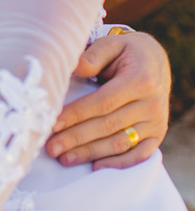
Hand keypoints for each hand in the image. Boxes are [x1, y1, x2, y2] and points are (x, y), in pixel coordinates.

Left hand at [45, 30, 170, 168]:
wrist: (155, 60)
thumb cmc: (126, 51)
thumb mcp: (112, 44)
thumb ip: (92, 56)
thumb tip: (72, 68)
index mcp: (140, 80)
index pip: (102, 103)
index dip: (76, 114)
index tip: (52, 122)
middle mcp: (151, 104)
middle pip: (108, 126)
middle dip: (77, 138)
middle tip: (51, 147)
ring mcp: (156, 121)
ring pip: (121, 142)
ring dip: (91, 153)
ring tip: (64, 158)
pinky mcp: (158, 133)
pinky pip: (141, 153)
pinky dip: (119, 163)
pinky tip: (96, 166)